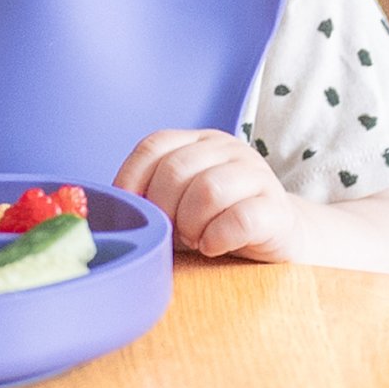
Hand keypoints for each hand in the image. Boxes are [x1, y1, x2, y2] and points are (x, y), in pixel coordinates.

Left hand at [114, 129, 302, 262]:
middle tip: (173, 231)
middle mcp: (226, 148)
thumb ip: (151, 198)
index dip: (132, 180)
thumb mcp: (178, 202)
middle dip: (164, 209)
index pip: (153, 146)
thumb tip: (111, 212)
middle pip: (176, 170)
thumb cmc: (214, 221)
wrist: (277, 238)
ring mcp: (256, 174)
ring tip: (195, 238)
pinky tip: (214, 246)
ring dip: (191, 224)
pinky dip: (217, 238)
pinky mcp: (277, 207)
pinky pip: (239, 219)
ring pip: (208, 190)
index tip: (134, 212)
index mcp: (196, 141)